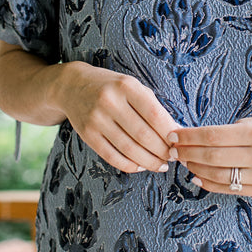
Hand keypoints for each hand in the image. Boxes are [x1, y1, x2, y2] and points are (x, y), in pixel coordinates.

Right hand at [55, 62, 179, 173]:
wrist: (72, 85)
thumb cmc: (112, 87)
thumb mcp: (133, 87)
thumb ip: (153, 107)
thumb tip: (176, 131)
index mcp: (126, 87)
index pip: (154, 114)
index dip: (169, 132)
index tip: (179, 143)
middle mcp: (109, 102)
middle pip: (142, 134)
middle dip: (162, 151)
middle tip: (173, 157)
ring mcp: (96, 119)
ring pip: (128, 149)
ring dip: (149, 161)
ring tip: (161, 165)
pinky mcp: (87, 134)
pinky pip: (111, 156)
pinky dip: (129, 165)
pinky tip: (141, 166)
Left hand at [170, 114, 251, 197]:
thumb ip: (232, 131)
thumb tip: (198, 138)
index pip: (212, 136)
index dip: (189, 137)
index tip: (173, 135)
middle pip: (212, 156)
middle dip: (187, 153)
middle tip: (172, 149)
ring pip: (218, 175)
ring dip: (195, 168)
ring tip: (183, 161)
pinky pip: (230, 189)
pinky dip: (209, 183)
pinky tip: (197, 176)